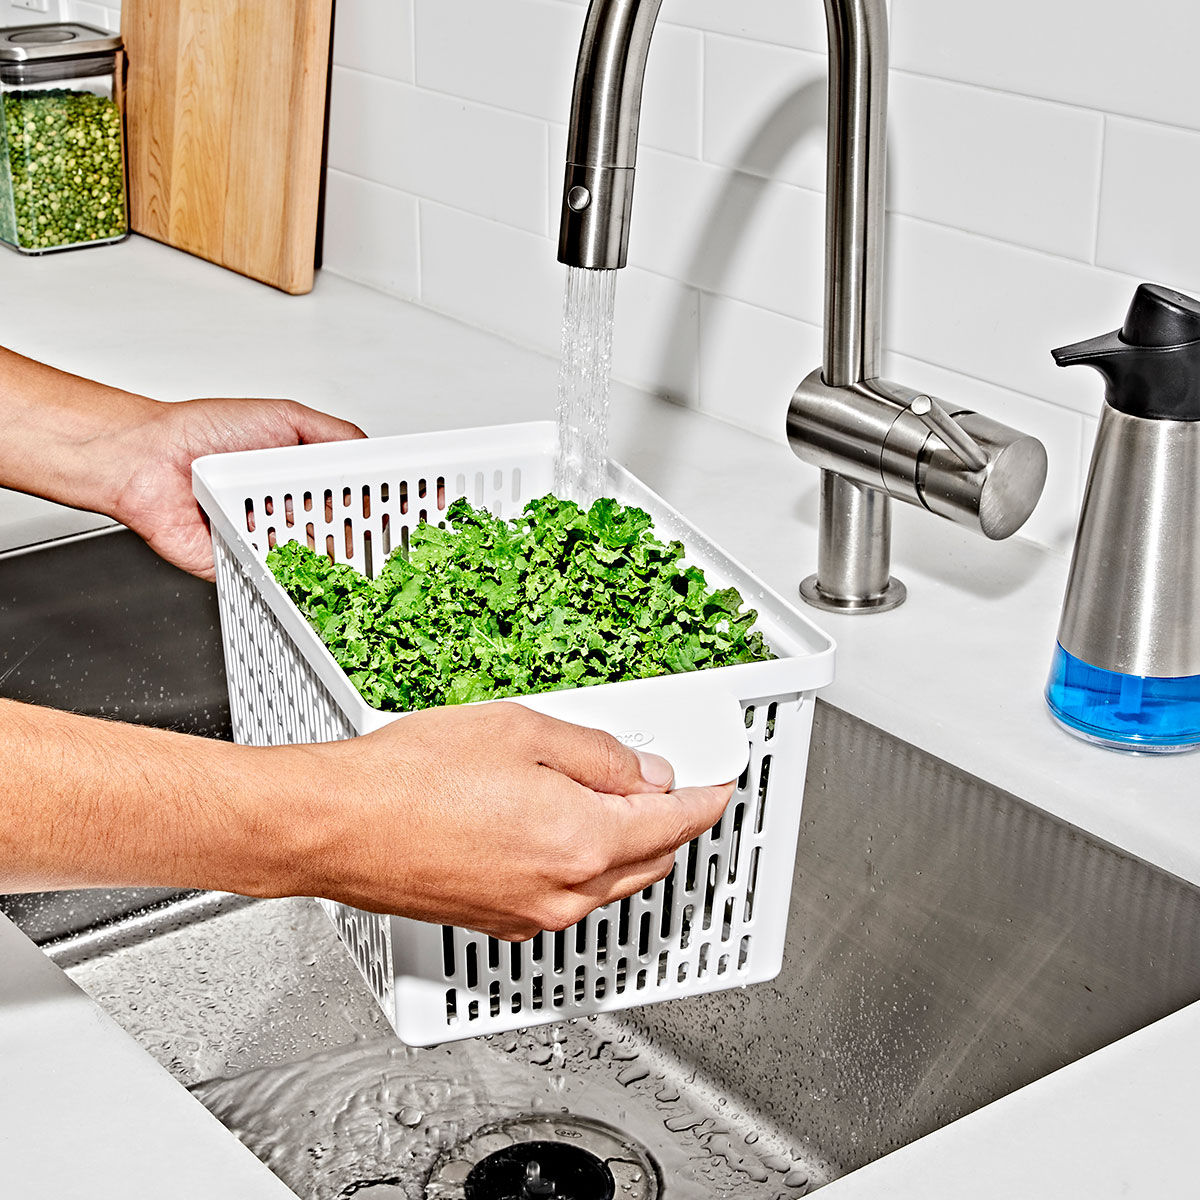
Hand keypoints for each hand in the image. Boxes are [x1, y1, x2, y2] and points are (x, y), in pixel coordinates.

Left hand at [111, 397, 364, 579]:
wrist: (148, 462)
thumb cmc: (202, 431)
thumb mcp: (283, 416)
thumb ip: (333, 433)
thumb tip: (371, 453)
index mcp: (296, 476)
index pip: (348, 493)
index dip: (377, 503)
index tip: (406, 509)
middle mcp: (283, 509)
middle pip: (337, 530)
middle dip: (360, 535)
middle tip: (387, 539)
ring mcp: (264, 540)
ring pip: (313, 560)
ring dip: (332, 559)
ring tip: (355, 557)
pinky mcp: (242, 566)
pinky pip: (276, 579)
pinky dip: (295, 580)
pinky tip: (313, 574)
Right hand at [291, 702, 734, 940]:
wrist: (335, 826)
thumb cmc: (409, 778)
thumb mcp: (523, 731)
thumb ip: (601, 755)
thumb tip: (647, 773)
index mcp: (582, 841)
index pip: (676, 822)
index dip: (706, 797)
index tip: (719, 783)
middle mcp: (565, 892)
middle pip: (651, 859)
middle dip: (669, 821)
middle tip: (666, 780)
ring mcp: (531, 914)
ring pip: (611, 882)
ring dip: (627, 845)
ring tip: (609, 796)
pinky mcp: (500, 921)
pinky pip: (569, 896)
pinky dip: (583, 864)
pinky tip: (559, 827)